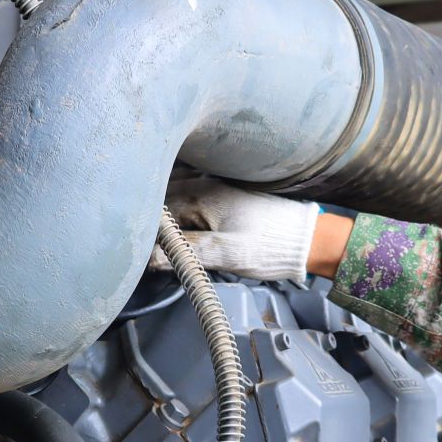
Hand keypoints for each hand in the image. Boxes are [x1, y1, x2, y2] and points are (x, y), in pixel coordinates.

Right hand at [154, 178, 320, 280]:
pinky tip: (176, 224)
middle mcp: (203, 184)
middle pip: (161, 197)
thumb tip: (149, 257)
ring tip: (154, 236)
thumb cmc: (268, 245)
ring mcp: (213, 187)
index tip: (136, 248)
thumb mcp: (225, 254)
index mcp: (200, 194)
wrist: (305, 238)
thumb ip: (185, 253)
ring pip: (173, 195)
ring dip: (162, 212)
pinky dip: (176, 208)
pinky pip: (188, 196)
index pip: (156, 208)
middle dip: (149, 217)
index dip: (143, 229)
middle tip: (140, 243)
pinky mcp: (222, 196)